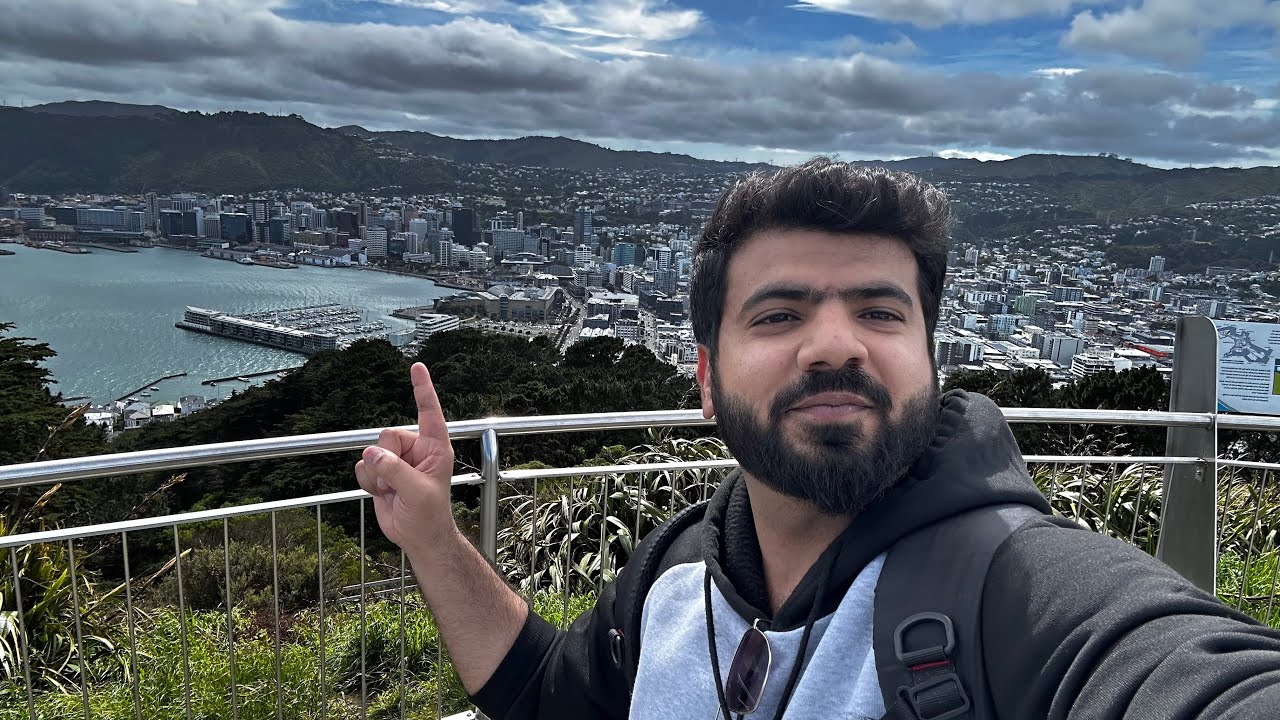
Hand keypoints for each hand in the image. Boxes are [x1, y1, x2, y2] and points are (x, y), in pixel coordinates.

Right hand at [355, 362, 458, 554]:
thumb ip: (395, 471)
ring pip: (371, 451)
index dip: (422, 389)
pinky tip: (382, 494)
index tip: (416, 366)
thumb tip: (372, 454)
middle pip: (387, 435)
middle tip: (397, 483)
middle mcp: (415, 449)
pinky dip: (368, 482)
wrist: (417, 537)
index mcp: (434, 447)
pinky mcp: (381, 473)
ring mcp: (396, 461)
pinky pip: (363, 466)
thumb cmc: (429, 515)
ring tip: (392, 492)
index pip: (429, 412)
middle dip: (386, 460)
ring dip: (377, 475)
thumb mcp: (418, 492)